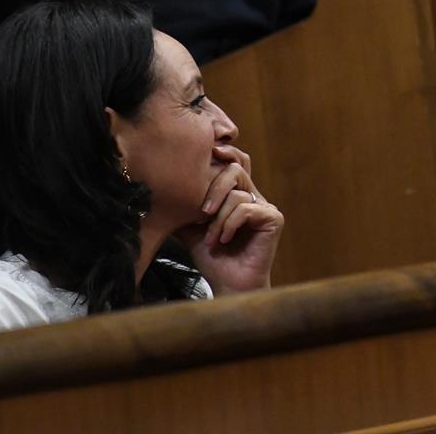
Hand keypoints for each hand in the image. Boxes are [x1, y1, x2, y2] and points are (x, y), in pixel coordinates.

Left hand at [177, 144, 282, 294]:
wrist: (228, 284)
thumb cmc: (212, 258)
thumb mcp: (192, 228)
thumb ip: (186, 207)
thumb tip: (162, 189)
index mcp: (237, 194)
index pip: (234, 163)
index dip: (225, 154)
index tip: (209, 153)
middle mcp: (253, 196)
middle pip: (236, 169)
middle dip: (215, 187)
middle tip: (202, 211)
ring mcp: (265, 206)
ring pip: (237, 194)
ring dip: (218, 219)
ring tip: (212, 239)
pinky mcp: (273, 218)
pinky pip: (246, 209)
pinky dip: (229, 224)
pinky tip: (224, 240)